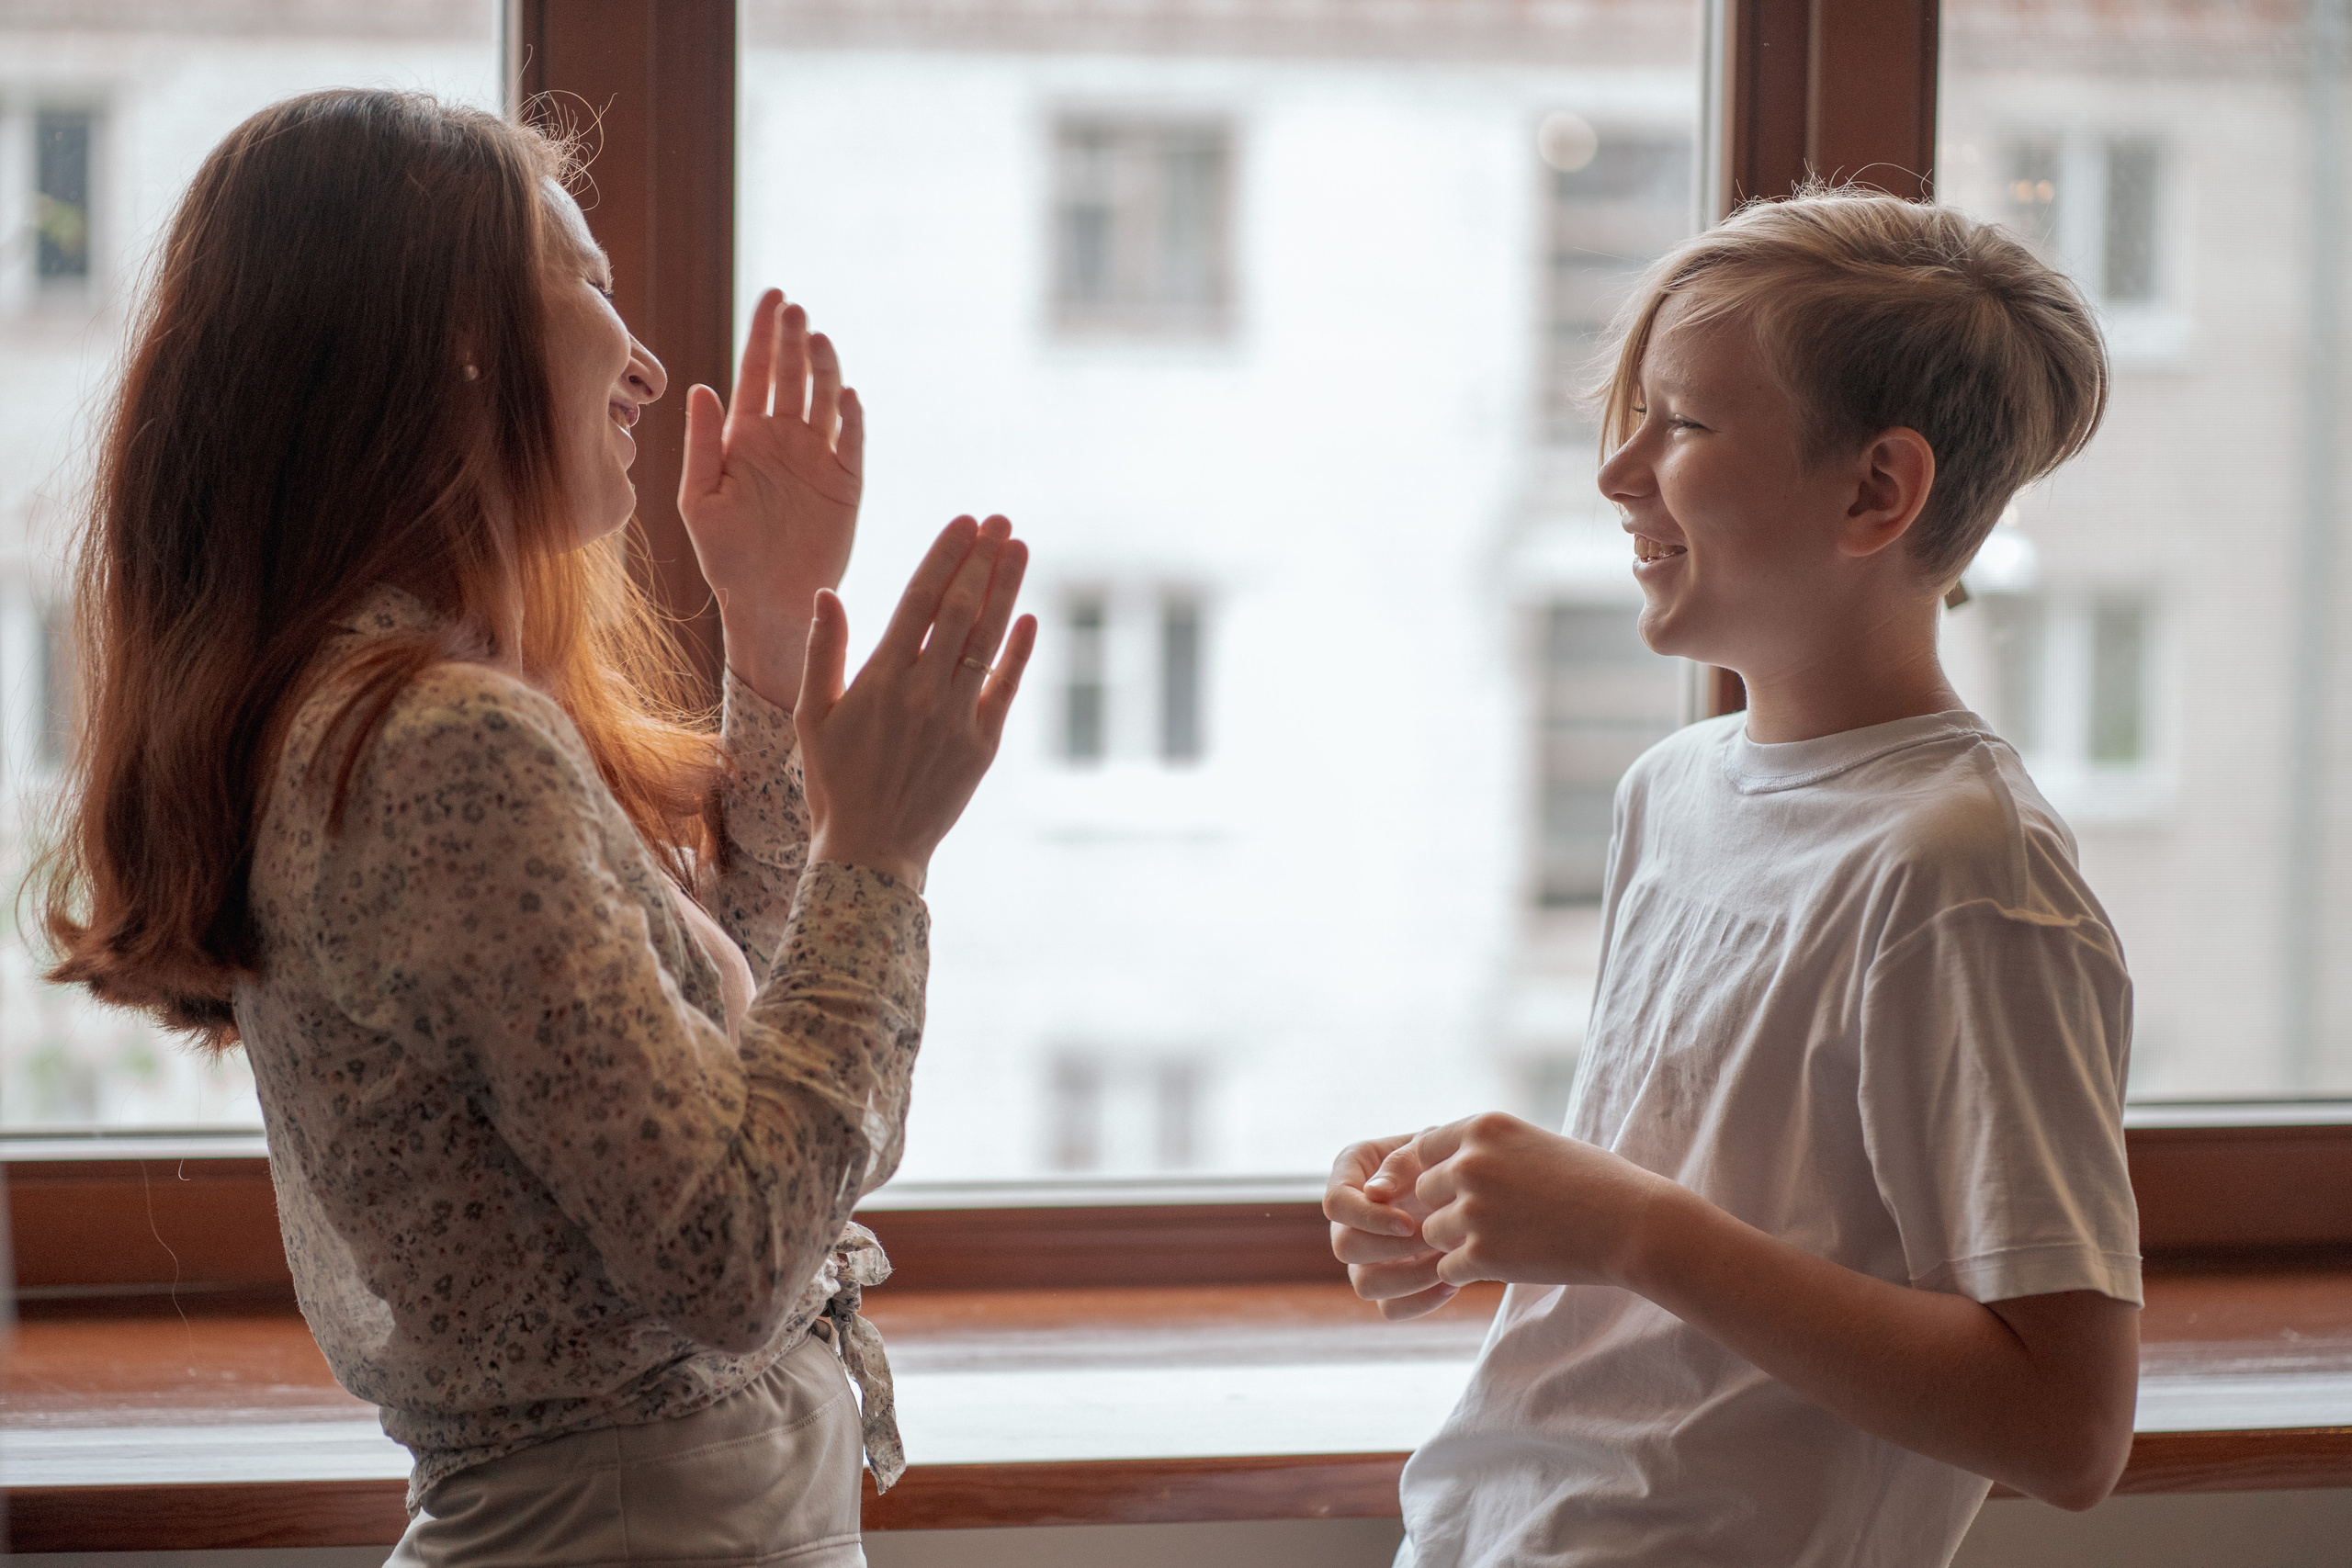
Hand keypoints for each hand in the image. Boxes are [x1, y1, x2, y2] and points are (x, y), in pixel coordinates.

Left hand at [679, 289, 861, 706]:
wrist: (767, 604)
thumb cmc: (724, 556)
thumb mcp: (699, 499)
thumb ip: (702, 443)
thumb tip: (702, 387)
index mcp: (745, 437)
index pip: (756, 372)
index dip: (765, 333)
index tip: (774, 295)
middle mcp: (784, 440)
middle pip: (793, 376)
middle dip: (794, 340)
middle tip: (795, 308)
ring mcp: (817, 460)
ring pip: (824, 401)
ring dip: (824, 369)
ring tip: (818, 340)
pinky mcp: (847, 485)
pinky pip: (851, 442)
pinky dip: (851, 417)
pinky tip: (846, 395)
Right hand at [796, 515, 1037, 888]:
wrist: (872, 850)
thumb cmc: (835, 780)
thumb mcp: (814, 716)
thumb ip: (823, 652)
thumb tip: (826, 593)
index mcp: (880, 679)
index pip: (919, 600)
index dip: (945, 556)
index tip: (964, 521)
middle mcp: (923, 692)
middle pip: (960, 610)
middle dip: (982, 560)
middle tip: (1001, 520)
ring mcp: (958, 718)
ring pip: (987, 641)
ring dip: (1006, 590)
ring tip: (1019, 548)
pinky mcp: (982, 745)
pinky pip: (1006, 687)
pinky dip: (1018, 651)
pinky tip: (1028, 617)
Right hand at [1325, 1132, 1456, 1320]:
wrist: (1473, 1180)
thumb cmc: (1446, 1152)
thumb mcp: (1428, 1145)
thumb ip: (1401, 1163)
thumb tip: (1373, 1194)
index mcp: (1349, 1174)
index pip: (1335, 1204)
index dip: (1368, 1219)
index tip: (1409, 1222)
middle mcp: (1350, 1217)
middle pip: (1346, 1247)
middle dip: (1394, 1248)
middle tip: (1437, 1238)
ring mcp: (1366, 1253)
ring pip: (1365, 1285)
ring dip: (1409, 1278)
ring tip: (1448, 1262)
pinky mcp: (1389, 1281)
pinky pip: (1390, 1308)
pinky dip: (1420, 1301)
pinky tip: (1451, 1282)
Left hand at [1394, 1112, 1669, 1291]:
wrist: (1634, 1225)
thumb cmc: (1594, 1182)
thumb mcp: (1535, 1143)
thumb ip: (1487, 1150)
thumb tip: (1444, 1164)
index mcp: (1483, 1128)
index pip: (1423, 1147)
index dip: (1437, 1171)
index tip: (1460, 1189)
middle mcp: (1470, 1163)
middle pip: (1424, 1192)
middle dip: (1448, 1208)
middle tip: (1492, 1220)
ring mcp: (1473, 1210)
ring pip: (1431, 1232)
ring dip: (1457, 1243)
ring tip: (1504, 1242)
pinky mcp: (1482, 1255)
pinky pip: (1447, 1268)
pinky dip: (1469, 1273)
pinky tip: (1506, 1264)